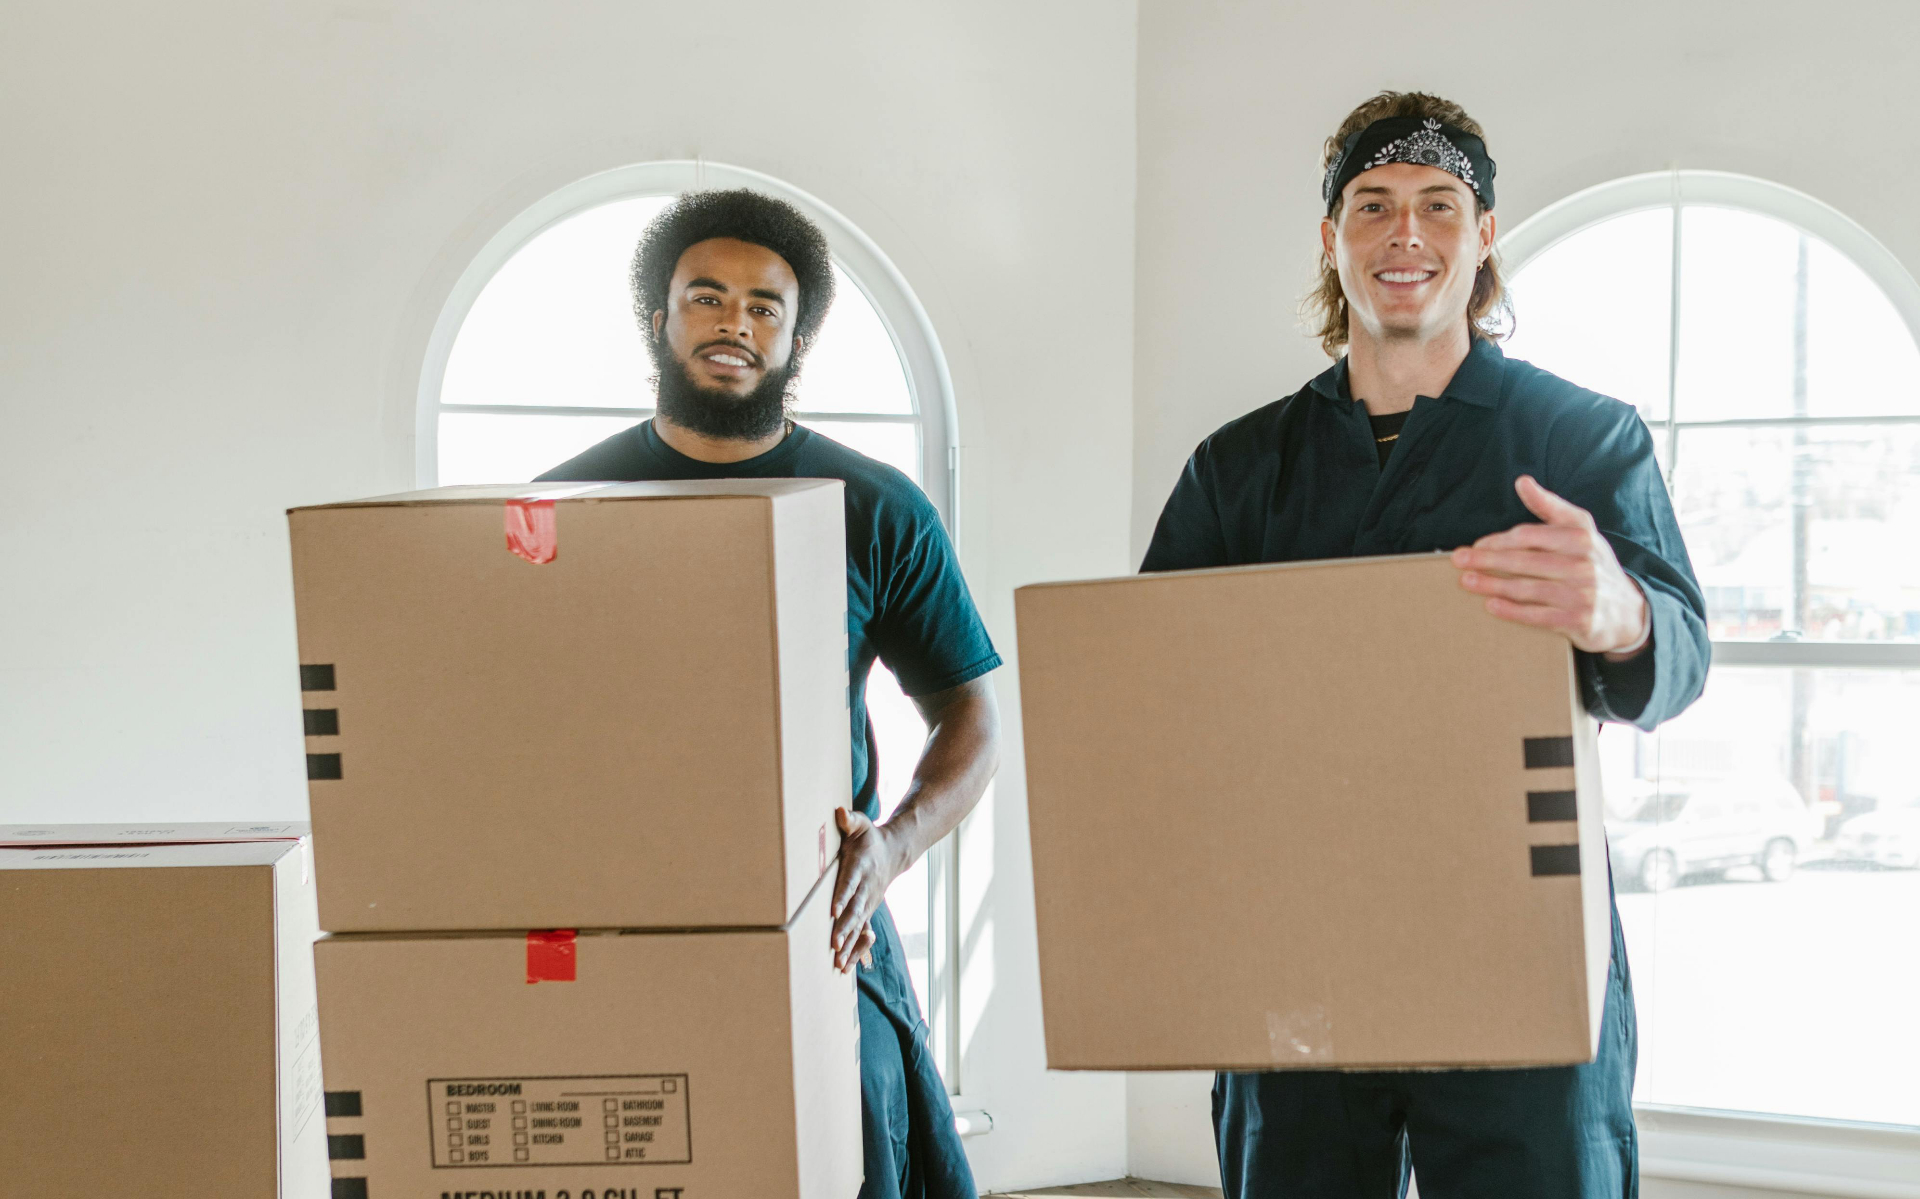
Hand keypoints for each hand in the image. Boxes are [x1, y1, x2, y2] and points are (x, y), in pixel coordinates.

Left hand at [830, 807, 899, 972]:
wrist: (895, 853)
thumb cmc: (870, 837)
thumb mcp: (862, 824)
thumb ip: (850, 820)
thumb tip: (840, 812)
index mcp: (862, 866)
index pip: (851, 882)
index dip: (843, 896)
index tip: (833, 910)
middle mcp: (867, 888)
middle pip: (856, 909)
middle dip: (846, 928)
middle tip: (834, 943)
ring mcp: (869, 902)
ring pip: (859, 926)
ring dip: (849, 945)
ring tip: (838, 963)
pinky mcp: (867, 911)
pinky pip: (860, 933)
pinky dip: (853, 950)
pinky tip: (843, 968)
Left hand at [1452, 475, 1650, 658]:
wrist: (1628, 611)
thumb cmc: (1593, 565)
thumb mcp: (1580, 530)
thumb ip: (1550, 506)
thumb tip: (1522, 482)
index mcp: (1581, 537)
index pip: (1530, 535)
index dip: (1500, 540)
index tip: (1476, 544)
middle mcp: (1583, 563)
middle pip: (1525, 561)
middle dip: (1487, 560)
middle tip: (1459, 560)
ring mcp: (1583, 593)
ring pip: (1528, 588)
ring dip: (1493, 585)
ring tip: (1467, 581)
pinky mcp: (1580, 620)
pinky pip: (1539, 615)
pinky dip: (1513, 611)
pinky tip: (1491, 606)